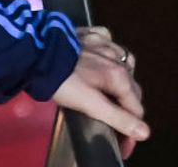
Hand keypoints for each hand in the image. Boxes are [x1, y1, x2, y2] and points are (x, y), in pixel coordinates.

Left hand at [52, 26, 148, 158]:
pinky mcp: (87, 34)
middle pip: (131, 88)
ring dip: (121, 76)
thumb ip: (117, 118)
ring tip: (109, 89)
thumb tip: (144, 132)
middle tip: (114, 121)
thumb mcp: (89, 104)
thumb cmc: (61, 81)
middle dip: (126, 106)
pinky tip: (99, 55)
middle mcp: (116, 59)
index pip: (136, 109)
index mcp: (119, 77)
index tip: (121, 143)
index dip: (130, 129)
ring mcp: (102, 43)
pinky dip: (107, 49)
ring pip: (123, 62)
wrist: (33, 53)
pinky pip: (106, 40)